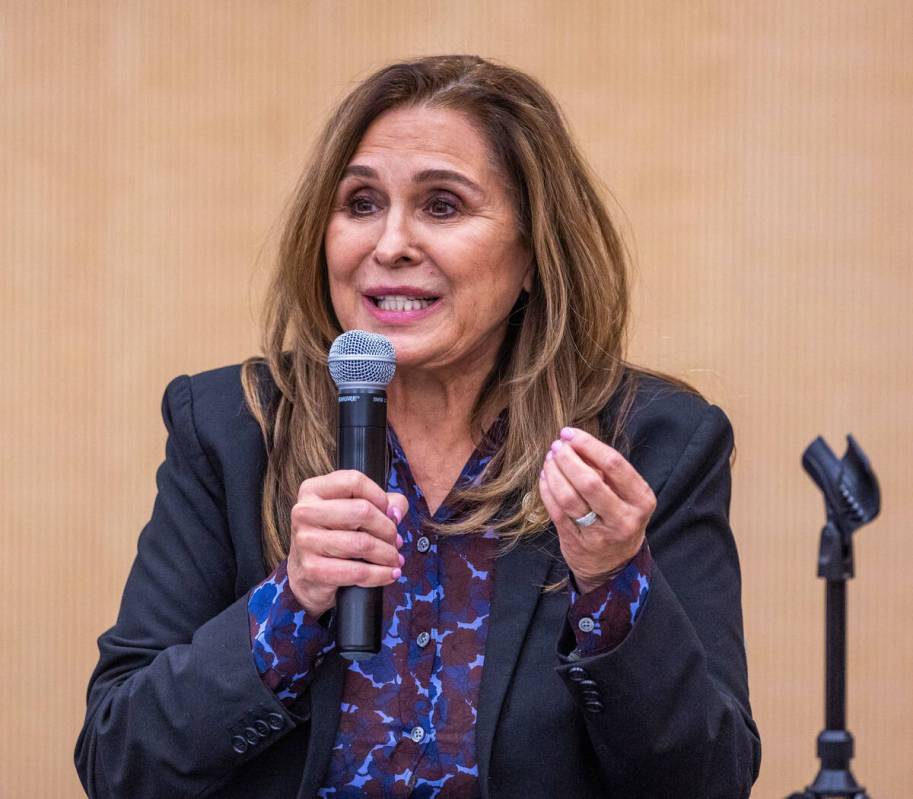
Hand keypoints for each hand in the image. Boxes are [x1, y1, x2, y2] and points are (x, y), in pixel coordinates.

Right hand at [287, 470, 408, 616]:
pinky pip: (356, 571)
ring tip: (394, 558)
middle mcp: (304, 512)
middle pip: (362, 511)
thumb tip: (396, 513)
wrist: (309, 575)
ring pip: (362, 543)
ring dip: (387, 554)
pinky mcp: (311, 569)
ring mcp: (305, 541)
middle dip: (388, 529)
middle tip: (396, 541)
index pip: (354, 481)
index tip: (390, 513)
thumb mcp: (356, 510)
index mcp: (313, 490)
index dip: (380, 497)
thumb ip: (385, 502)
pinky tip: (389, 574)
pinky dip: (380, 574)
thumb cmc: (337, 535)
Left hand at [538, 427, 655, 593]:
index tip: (570, 433)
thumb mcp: (626, 495)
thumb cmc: (619, 517)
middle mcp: (624, 519)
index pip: (614, 465)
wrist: (614, 565)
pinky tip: (545, 476)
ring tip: (550, 458)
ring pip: (569, 497)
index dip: (588, 445)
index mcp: (642, 500)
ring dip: (555, 472)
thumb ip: (606, 470)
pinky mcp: (576, 542)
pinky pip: (556, 511)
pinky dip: (547, 489)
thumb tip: (575, 441)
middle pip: (590, 481)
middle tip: (557, 445)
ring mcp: (599, 534)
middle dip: (568, 459)